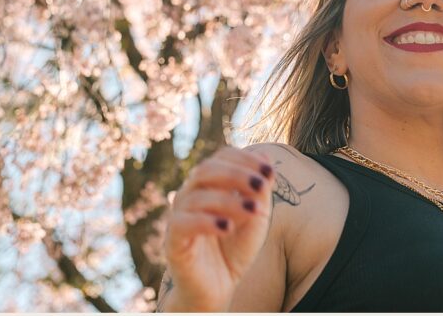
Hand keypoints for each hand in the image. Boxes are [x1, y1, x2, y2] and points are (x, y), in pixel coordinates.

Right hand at [163, 146, 275, 310]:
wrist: (218, 287)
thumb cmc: (236, 248)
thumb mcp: (256, 217)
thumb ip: (260, 190)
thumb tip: (264, 156)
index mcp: (209, 183)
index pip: (222, 157)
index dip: (245, 159)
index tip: (270, 171)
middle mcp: (190, 193)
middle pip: (206, 169)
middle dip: (237, 174)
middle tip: (262, 186)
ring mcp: (179, 215)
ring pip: (197, 196)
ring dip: (229, 201)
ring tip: (253, 211)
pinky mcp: (173, 240)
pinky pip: (183, 223)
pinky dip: (206, 222)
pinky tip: (228, 228)